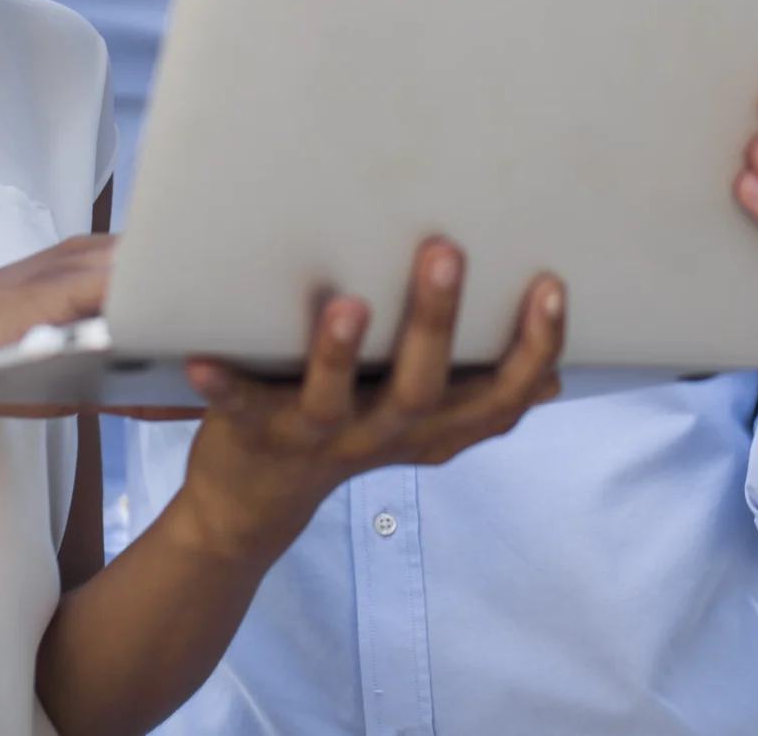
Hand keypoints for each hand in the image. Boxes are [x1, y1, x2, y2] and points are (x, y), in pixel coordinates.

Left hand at [167, 239, 563, 560]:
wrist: (252, 506)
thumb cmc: (349, 432)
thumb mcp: (419, 423)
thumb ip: (471, 395)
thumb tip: (554, 380)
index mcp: (431, 428)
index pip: (500, 400)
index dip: (534, 350)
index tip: (549, 287)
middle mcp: (381, 435)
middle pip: (423, 390)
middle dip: (436, 322)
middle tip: (446, 251)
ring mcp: (316, 437)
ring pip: (335, 402)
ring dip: (340, 354)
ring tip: (348, 305)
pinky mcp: (253, 435)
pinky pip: (238, 409)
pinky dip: (222, 385)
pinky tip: (203, 358)